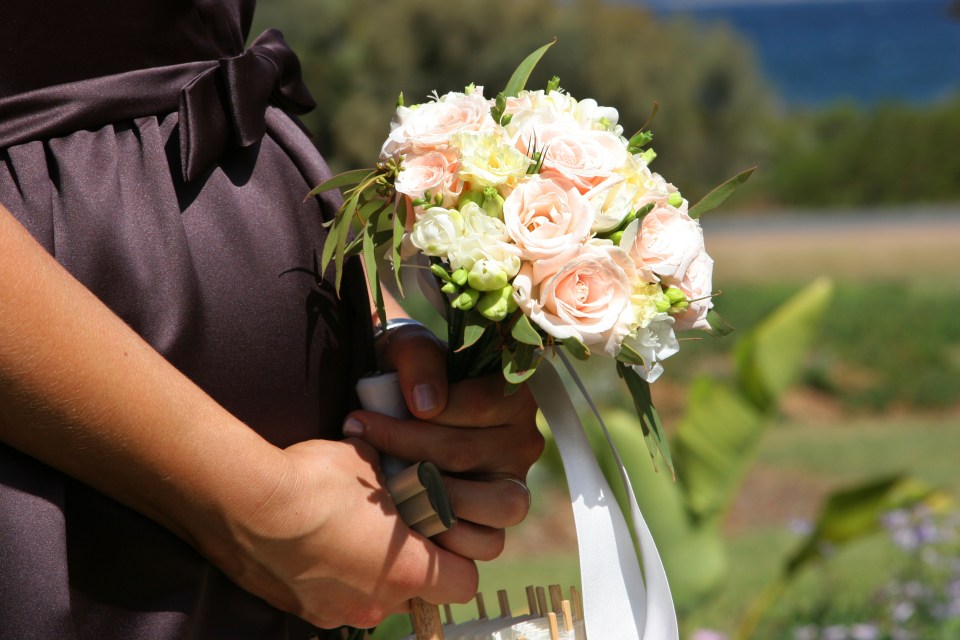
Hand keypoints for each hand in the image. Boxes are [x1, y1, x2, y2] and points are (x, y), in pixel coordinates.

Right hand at [209, 437, 477, 628]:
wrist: (243, 503)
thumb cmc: (314, 483)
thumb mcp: (370, 462)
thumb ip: (394, 473)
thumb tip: (391, 464)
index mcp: (407, 572)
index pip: (463, 582)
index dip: (460, 557)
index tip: (445, 533)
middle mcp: (376, 604)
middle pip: (416, 593)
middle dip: (410, 564)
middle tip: (393, 528)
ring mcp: (334, 613)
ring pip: (371, 597)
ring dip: (368, 572)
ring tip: (347, 531)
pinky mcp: (300, 610)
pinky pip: (331, 597)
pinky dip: (330, 576)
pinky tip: (314, 540)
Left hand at [343, 324, 543, 561]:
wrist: (394, 405)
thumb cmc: (407, 374)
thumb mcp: (408, 347)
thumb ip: (419, 359)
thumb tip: (426, 405)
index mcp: (514, 394)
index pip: (478, 404)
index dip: (418, 415)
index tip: (363, 418)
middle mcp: (523, 440)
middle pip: (466, 453)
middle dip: (405, 451)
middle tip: (359, 444)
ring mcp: (514, 483)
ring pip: (496, 504)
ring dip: (431, 497)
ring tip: (389, 484)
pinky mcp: (496, 521)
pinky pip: (487, 542)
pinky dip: (446, 535)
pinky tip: (407, 515)